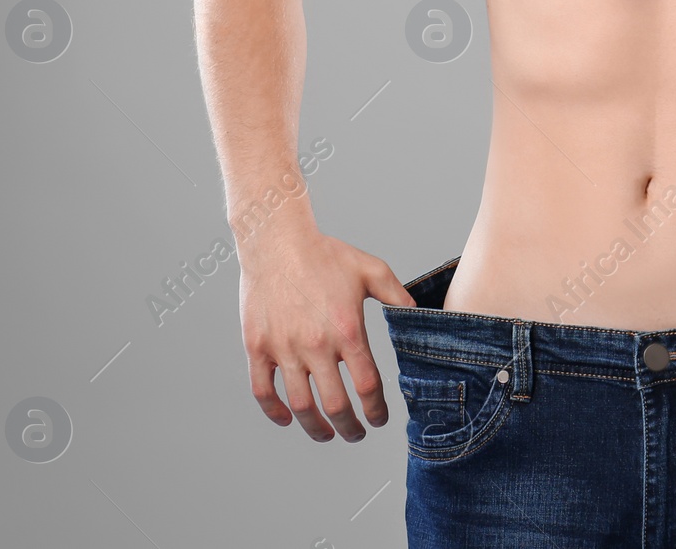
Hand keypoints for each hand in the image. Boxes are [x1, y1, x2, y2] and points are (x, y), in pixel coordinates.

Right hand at [237, 227, 416, 441]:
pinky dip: (275, 412)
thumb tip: (419, 316)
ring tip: (327, 434)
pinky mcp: (257, 347)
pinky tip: (288, 418)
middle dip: (350, 428)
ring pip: (301, 406)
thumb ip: (397, 296)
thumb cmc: (326, 254)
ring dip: (316, 428)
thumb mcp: (371, 269)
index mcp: (347, 329)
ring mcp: (284, 348)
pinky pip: (263, 391)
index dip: (377, 410)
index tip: (380, 419)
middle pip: (336, 405)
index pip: (367, 385)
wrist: (277, 241)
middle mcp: (315, 345)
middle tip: (356, 434)